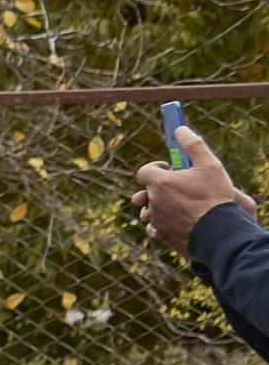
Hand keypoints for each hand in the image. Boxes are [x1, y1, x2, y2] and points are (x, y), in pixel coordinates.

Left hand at [136, 128, 244, 257]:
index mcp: (160, 183)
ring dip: (157, 207)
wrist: (219, 230)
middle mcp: (152, 202)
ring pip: (148, 212)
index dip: (155, 168)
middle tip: (176, 188)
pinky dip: (161, 225)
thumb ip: (193, 145)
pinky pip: (154, 229)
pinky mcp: (161, 235)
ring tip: (176, 205)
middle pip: (144, 192)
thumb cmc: (215, 196)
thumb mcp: (209, 165)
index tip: (169, 168)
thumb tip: (180, 129)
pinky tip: (176, 221)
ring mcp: (155, 220)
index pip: (144, 172)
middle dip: (156, 188)